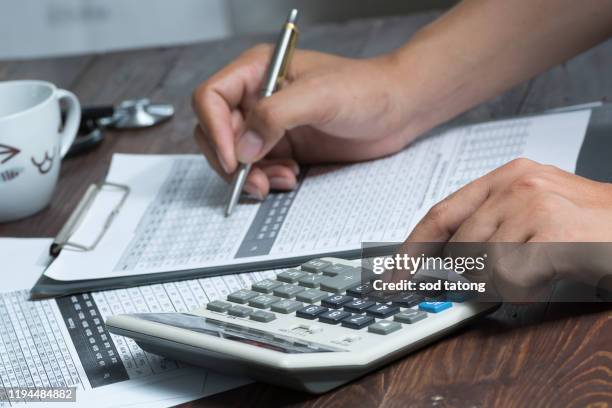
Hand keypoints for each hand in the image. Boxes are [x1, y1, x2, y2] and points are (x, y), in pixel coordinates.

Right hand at [192, 44, 415, 198]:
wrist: (397, 111)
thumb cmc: (366, 90)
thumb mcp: (321, 96)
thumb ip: (276, 115)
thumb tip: (242, 147)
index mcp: (258, 71)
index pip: (211, 97)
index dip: (214, 129)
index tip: (233, 157)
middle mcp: (258, 97)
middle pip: (215, 131)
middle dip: (230, 161)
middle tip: (253, 181)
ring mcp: (269, 124)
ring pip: (234, 156)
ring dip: (249, 175)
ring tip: (282, 179)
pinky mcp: (282, 147)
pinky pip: (257, 169)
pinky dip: (266, 179)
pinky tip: (290, 177)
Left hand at [403, 158, 611, 299]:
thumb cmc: (590, 224)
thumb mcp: (534, 212)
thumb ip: (490, 226)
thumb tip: (448, 260)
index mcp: (507, 176)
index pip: (442, 213)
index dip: (414, 247)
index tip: (395, 273)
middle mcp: (516, 184)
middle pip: (460, 246)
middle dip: (476, 272)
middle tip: (512, 271)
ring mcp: (533, 205)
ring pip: (482, 265)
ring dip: (507, 280)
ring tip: (541, 266)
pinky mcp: (552, 231)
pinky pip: (510, 277)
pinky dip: (527, 287)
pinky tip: (551, 272)